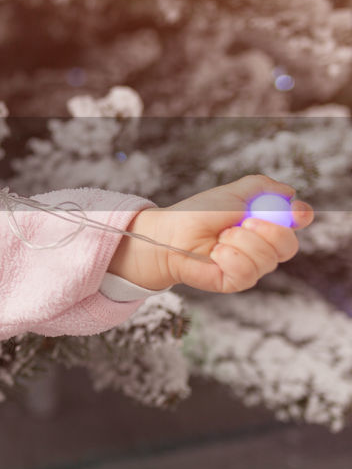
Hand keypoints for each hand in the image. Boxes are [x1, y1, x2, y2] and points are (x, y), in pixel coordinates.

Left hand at [150, 174, 314, 293]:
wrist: (169, 234)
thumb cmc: (198, 214)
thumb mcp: (231, 193)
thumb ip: (261, 187)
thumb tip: (289, 192)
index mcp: (265, 222)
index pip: (297, 221)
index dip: (300, 216)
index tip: (294, 212)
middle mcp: (263, 246)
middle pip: (289, 246)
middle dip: (269, 231)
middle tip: (243, 222)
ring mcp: (251, 265)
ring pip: (267, 259)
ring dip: (241, 242)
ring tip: (220, 237)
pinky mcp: (237, 281)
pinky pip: (248, 273)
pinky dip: (230, 258)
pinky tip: (216, 253)